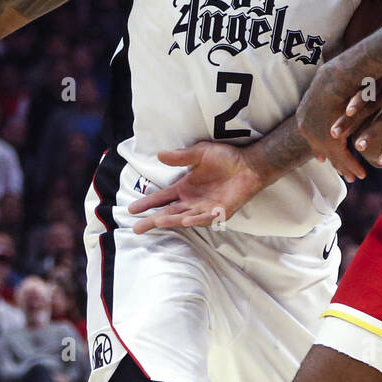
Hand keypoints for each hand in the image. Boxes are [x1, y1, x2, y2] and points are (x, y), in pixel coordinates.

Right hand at [127, 142, 269, 233]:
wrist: (249, 164)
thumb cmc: (225, 158)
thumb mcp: (200, 153)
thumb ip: (181, 157)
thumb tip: (159, 154)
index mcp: (184, 187)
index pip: (161, 197)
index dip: (147, 203)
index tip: (132, 209)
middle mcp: (192, 201)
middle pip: (167, 212)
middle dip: (152, 220)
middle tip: (136, 229)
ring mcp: (205, 208)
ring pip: (183, 217)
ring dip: (170, 220)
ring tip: (156, 221)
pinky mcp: (220, 212)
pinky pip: (206, 218)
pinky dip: (196, 219)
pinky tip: (185, 220)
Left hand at [295, 60, 363, 172]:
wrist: (335, 79)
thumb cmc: (334, 74)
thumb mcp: (326, 83)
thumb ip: (326, 92)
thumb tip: (327, 86)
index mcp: (304, 113)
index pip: (312, 134)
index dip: (319, 146)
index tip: (322, 157)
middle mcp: (306, 128)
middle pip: (320, 148)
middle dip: (332, 160)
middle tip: (339, 172)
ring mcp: (317, 136)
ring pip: (333, 156)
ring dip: (344, 168)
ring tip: (352, 178)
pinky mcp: (332, 142)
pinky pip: (344, 158)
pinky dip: (353, 167)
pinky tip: (361, 174)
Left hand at [328, 69, 381, 167]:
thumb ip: (368, 82)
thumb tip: (340, 92)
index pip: (368, 90)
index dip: (358, 100)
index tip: (346, 112)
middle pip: (370, 107)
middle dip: (351, 121)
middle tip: (335, 134)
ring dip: (370, 134)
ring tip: (357, 146)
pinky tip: (381, 160)